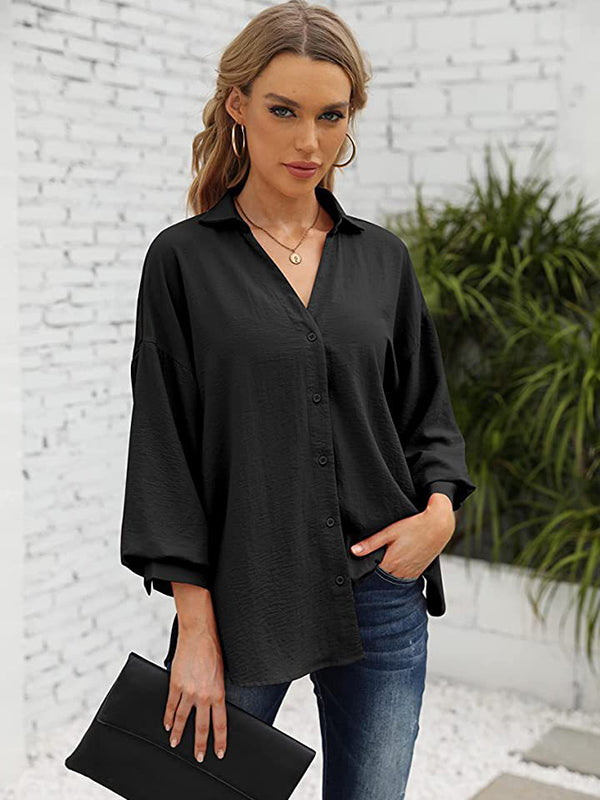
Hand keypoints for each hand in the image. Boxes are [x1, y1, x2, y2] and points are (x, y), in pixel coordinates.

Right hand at [164, 593, 227, 762]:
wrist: (199, 634)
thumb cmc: (214, 650)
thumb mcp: (222, 673)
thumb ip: (218, 690)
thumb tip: (216, 704)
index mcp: (218, 693)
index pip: (220, 724)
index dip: (219, 741)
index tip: (218, 753)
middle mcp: (204, 696)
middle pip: (201, 727)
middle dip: (199, 745)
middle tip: (198, 757)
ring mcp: (188, 691)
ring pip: (182, 719)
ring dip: (178, 733)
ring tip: (175, 743)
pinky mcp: (175, 684)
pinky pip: (170, 705)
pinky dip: (167, 716)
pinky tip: (165, 725)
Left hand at [351, 493, 455, 578]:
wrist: (439, 526)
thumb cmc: (414, 526)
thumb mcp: (389, 532)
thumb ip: (371, 543)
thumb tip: (354, 551)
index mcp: (391, 563)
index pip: (372, 575)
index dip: (365, 572)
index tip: (360, 571)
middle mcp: (401, 572)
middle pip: (382, 579)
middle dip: (375, 576)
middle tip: (370, 568)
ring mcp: (411, 573)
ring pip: (393, 580)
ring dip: (387, 577)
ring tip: (382, 567)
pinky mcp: (418, 571)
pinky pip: (404, 579)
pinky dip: (397, 575)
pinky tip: (395, 566)